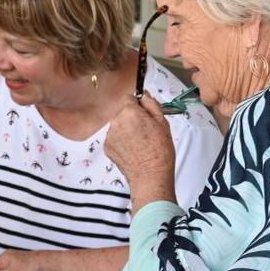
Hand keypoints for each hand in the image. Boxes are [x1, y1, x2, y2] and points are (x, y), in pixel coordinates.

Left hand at [105, 92, 176, 207]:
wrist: (150, 176)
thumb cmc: (160, 151)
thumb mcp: (162, 122)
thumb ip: (151, 104)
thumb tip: (144, 95)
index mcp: (129, 112)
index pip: (128, 98)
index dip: (138, 105)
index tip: (145, 114)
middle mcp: (115, 122)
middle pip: (123, 113)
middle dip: (133, 118)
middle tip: (146, 132)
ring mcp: (109, 135)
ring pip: (118, 126)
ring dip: (127, 130)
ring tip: (140, 143)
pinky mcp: (107, 148)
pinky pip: (115, 138)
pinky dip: (122, 142)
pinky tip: (133, 150)